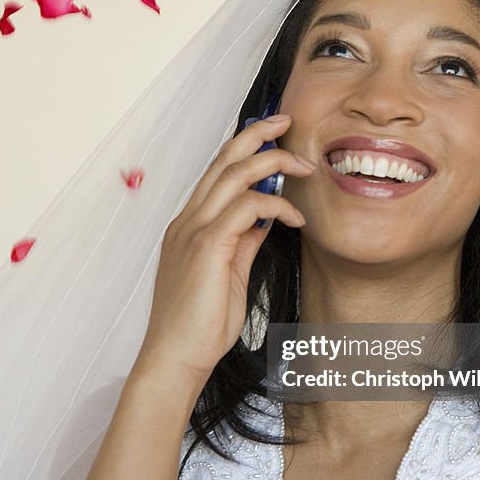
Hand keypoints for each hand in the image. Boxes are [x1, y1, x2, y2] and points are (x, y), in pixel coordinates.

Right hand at [134, 114, 315, 388]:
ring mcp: (193, 231)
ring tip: (304, 166)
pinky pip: (246, 208)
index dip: (244, 147)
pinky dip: (276, 205)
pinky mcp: (207, 247)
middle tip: (286, 121)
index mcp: (189, 225)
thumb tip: (267, 219)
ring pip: (232, 174)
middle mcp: (187, 220)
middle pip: (221, 160)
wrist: (176, 358)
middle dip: (256, 134)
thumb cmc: (199, 324)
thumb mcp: (229, 273)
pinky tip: (295, 218)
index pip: (216, 171)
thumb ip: (244, 241)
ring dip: (272, 162)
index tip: (273, 134)